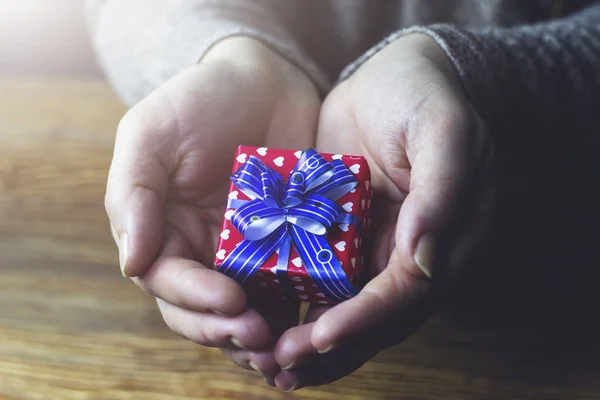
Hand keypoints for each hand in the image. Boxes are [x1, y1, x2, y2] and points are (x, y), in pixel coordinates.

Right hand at [104, 37, 320, 376]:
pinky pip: (291, 287)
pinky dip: (298, 313)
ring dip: (262, 338)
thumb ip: (133, 195)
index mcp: (164, 232)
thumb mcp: (151, 134)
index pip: (168, 283)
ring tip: (286, 350)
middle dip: (228, 331)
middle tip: (261, 339)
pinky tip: (315, 326)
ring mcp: (247, 252)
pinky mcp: (289, 246)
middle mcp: (203, 251)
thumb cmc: (200, 101)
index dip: (195, 301)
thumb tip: (131, 262)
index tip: (232, 302)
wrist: (264, 80)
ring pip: (247, 311)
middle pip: (205, 311)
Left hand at [272, 34, 494, 389]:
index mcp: (449, 240)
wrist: (393, 77)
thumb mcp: (444, 130)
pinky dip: (298, 304)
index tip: (321, 338)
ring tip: (268, 363)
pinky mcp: (344, 235)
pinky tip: (265, 319)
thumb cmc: (423, 97)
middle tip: (282, 365)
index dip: (365, 320)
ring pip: (346, 308)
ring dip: (311, 340)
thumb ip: (442, 192)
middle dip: (330, 346)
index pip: (407, 293)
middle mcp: (413, 256)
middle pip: (375, 318)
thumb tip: (425, 260)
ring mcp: (376, 248)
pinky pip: (322, 278)